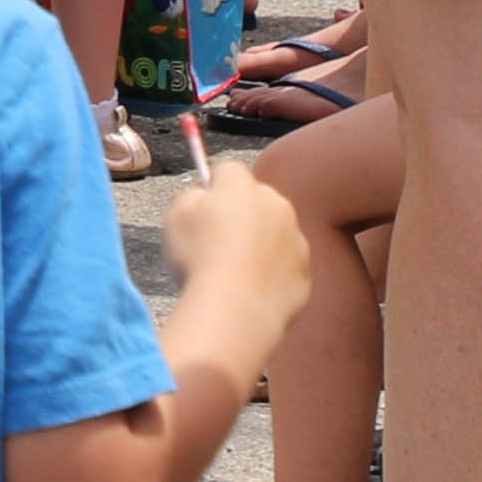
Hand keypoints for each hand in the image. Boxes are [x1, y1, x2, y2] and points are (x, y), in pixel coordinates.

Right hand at [155, 154, 313, 374]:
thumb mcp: (176, 215)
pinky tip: (249, 290)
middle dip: (242, 212)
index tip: (201, 207)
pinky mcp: (305, 273)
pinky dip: (272, 273)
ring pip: (275, 233)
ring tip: (232, 271)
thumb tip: (205, 194)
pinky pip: (285, 265)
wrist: (234, 311)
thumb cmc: (199, 259)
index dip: (212, 186)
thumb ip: (192, 195)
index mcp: (242, 186)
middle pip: (258, 199)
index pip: (228, 170)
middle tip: (217, 240)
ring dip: (259, 242)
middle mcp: (277, 206)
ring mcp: (296, 240)